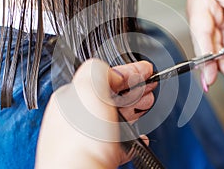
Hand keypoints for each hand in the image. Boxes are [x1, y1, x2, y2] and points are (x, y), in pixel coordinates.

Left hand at [35, 59, 154, 167]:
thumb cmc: (79, 140)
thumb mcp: (88, 87)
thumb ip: (100, 70)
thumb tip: (115, 76)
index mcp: (73, 96)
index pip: (104, 76)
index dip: (128, 71)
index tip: (145, 70)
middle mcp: (80, 115)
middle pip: (113, 96)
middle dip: (135, 89)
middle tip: (149, 86)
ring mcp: (90, 135)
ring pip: (118, 117)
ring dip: (136, 109)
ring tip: (147, 105)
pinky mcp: (101, 152)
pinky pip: (120, 140)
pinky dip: (132, 135)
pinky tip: (140, 135)